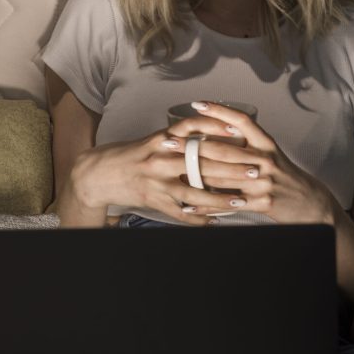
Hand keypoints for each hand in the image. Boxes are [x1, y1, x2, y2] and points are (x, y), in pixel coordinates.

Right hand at [69, 114, 251, 223]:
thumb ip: (179, 137)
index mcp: (164, 139)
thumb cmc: (131, 155)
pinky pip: (179, 213)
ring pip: (194, 191)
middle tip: (255, 170)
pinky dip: (197, 219)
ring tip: (240, 202)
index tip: (243, 136)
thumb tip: (209, 131)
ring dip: (220, 198)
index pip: (197, 132)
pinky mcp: (153, 201)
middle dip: (232, 167)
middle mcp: (162, 158)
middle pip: (203, 163)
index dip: (221, 133)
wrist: (99, 173)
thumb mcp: (154, 140)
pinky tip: (214, 222)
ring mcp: (158, 181)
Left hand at [175, 101, 334, 225]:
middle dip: (192, 145)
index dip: (219, 110)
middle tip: (168, 140)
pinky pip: (227, 204)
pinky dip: (205, 206)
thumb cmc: (286, 177)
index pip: (241, 121)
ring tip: (169, 170)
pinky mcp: (262, 202)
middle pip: (223, 149)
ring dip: (192, 175)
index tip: (198, 104)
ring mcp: (263, 182)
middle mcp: (265, 159)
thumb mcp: (272, 155)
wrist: (309, 203)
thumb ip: (248, 145)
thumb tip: (219, 132)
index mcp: (266, 144)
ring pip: (221, 177)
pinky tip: (188, 205)